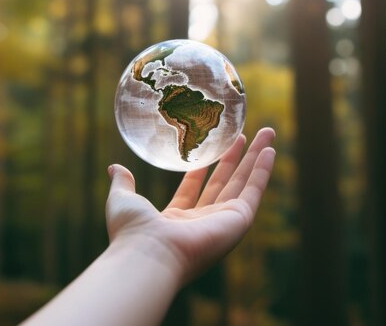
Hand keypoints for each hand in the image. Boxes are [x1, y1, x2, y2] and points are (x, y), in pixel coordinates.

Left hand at [106, 127, 275, 284]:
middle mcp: (202, 222)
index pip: (193, 189)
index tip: (212, 147)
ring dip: (256, 158)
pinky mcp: (238, 221)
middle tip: (245, 134)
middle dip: (236, 158)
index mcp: (176, 220)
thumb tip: (115, 167)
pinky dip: (263, 171)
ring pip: (243, 183)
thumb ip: (123, 183)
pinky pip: (254, 191)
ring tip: (267, 133)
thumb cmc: (132, 232)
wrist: (149, 253)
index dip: (202, 167)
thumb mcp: (122, 200)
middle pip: (224, 182)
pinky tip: (270, 151)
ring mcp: (222, 221)